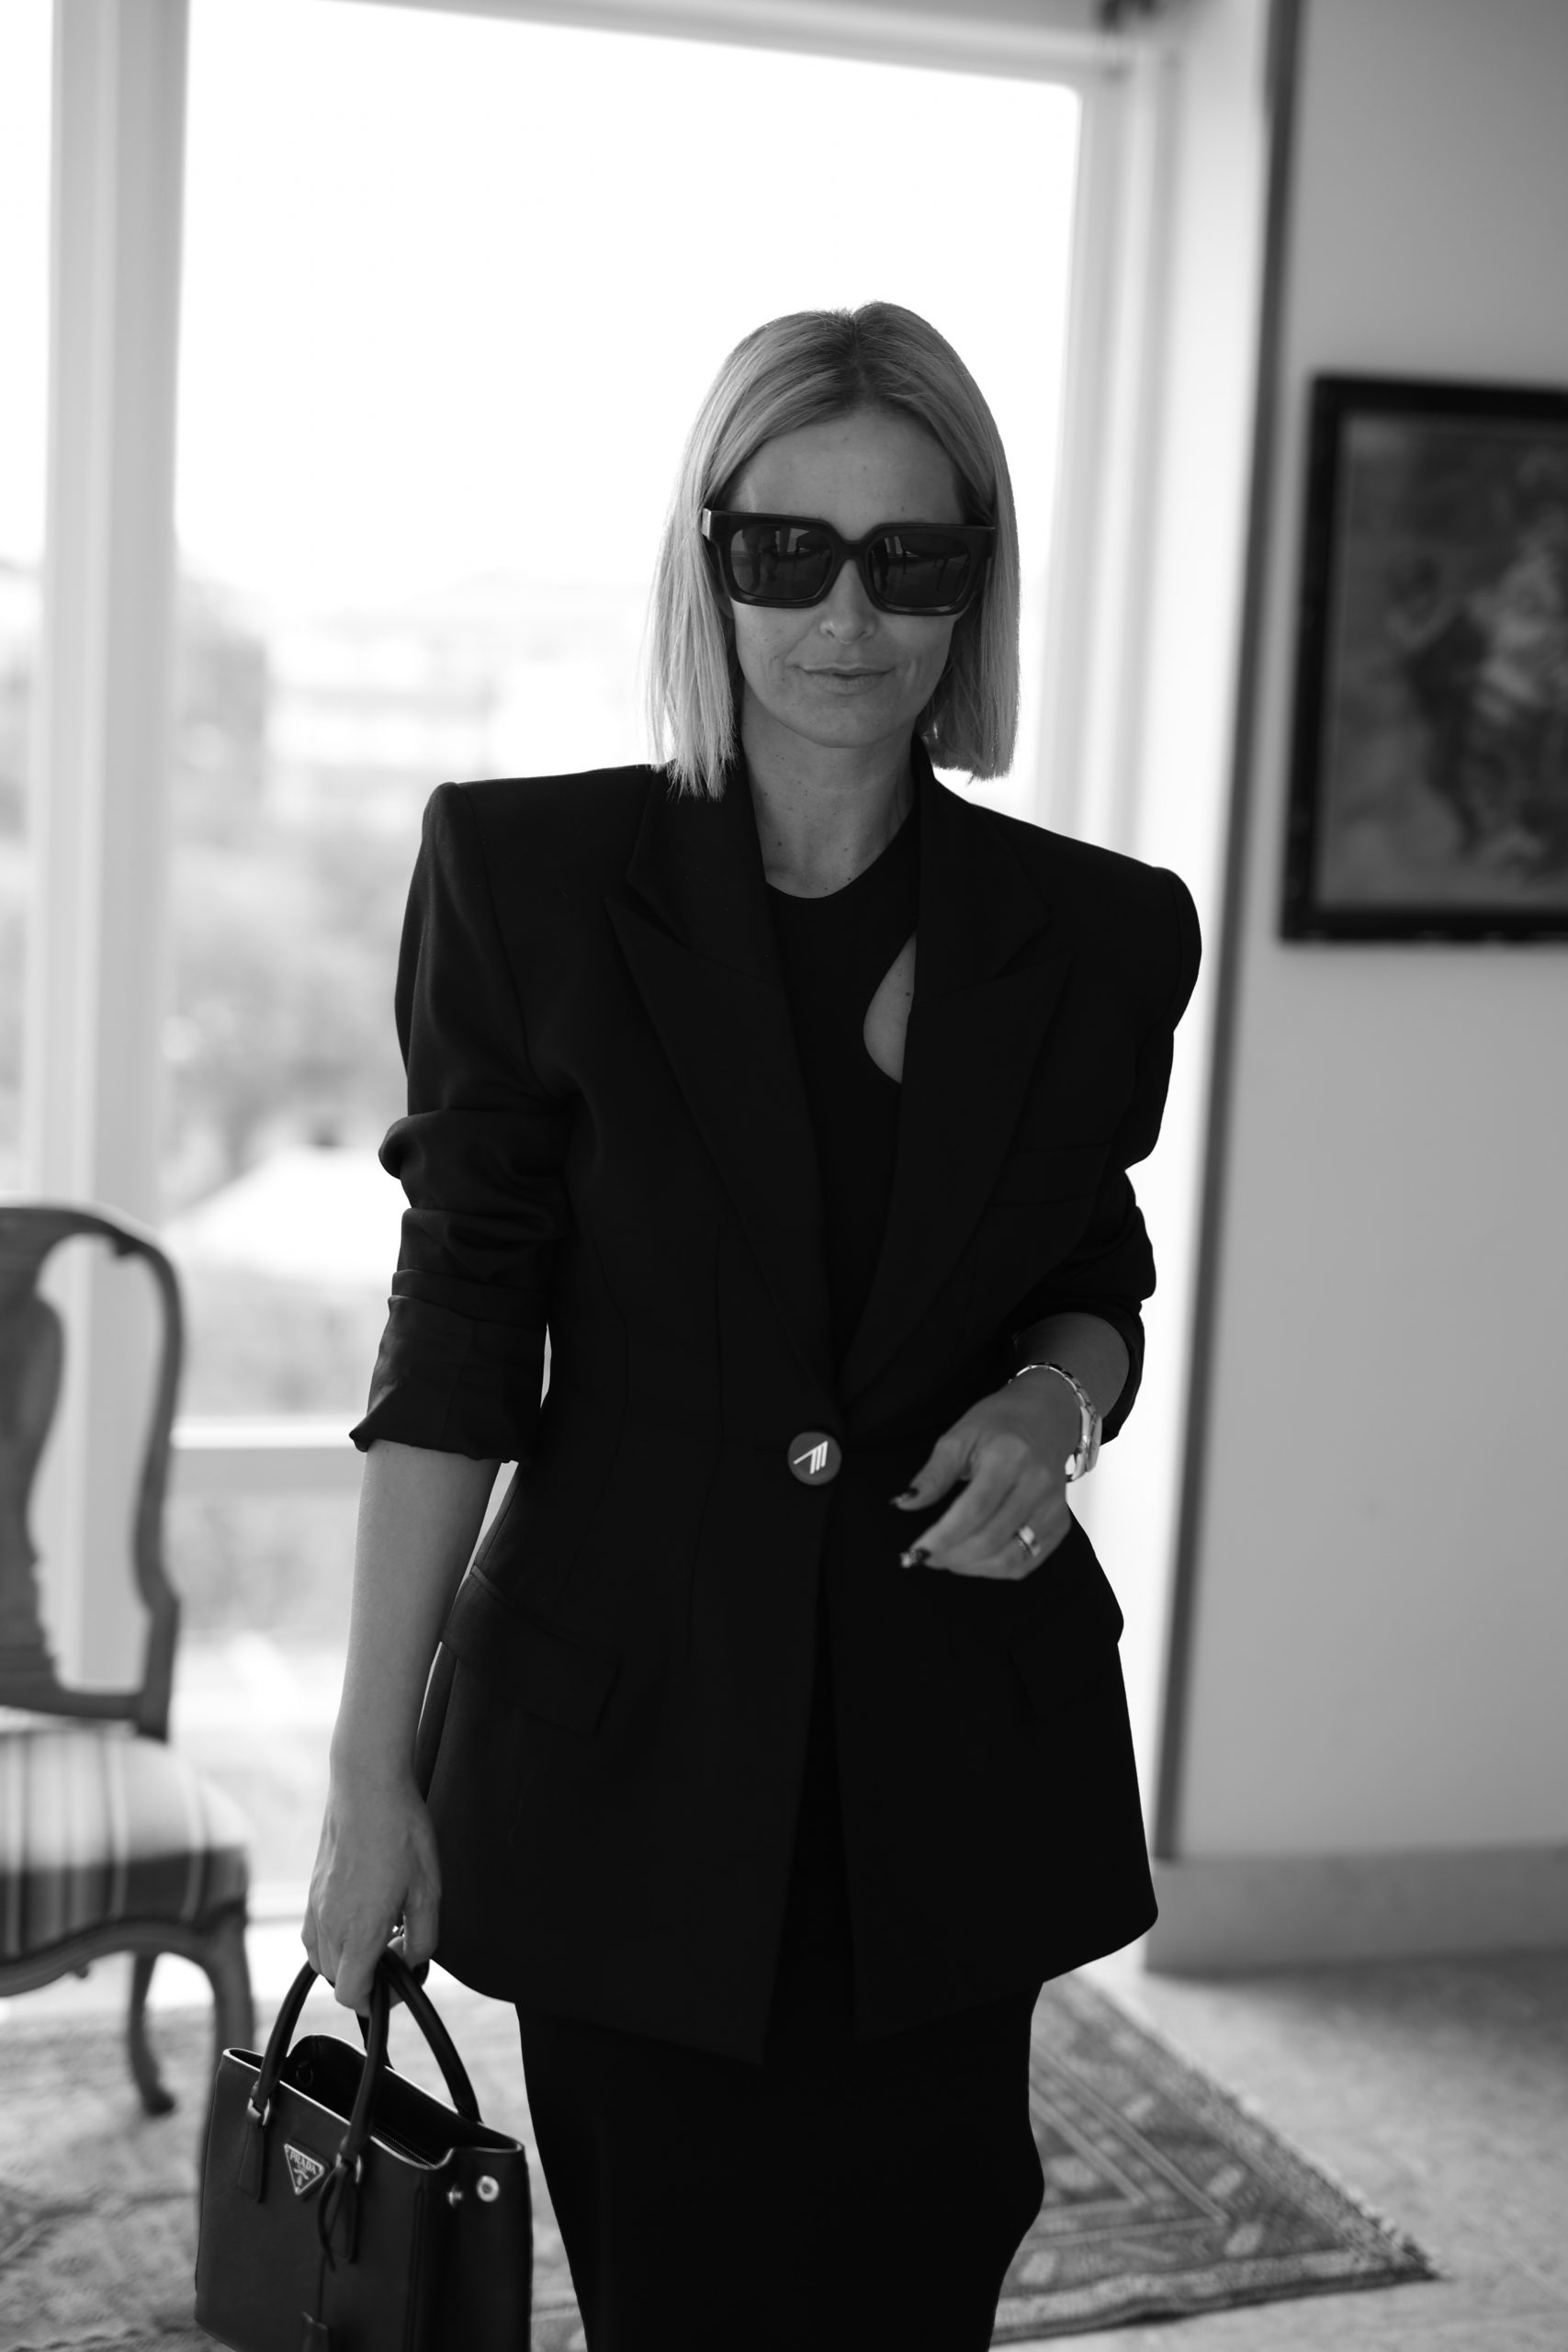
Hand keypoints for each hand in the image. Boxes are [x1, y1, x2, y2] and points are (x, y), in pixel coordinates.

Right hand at [302, 1767, 441, 2011]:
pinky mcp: (310, 1891)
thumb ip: (423, 1938)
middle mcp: (328, 1925)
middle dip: (368, 1976)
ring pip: (323, 1959)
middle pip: (338, 1980)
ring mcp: (314, 1907)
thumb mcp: (429, 1890)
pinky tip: (360, 1912)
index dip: (378, 2001)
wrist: (366, 1785)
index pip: (351, 1995)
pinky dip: (334, 1939)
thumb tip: (412, 1960)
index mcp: (358, 1931)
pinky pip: (314, 1934)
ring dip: (350, 1958)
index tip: (399, 1982)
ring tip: (381, 1928)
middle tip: (398, 1946)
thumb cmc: (400, 1832)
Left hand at [892, 1370, 1081, 1579]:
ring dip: (972, 1567)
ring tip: (948, 1558)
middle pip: (991, 1538)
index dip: (942, 1538)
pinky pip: (1028, 1561)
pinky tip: (976, 1559)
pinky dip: (997, 1568)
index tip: (916, 1552)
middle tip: (926, 1557)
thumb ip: (933, 1474)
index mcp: (1009, 1458)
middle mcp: (1037, 1484)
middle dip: (952, 1556)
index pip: (973, 1510)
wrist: (1047, 1415)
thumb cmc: (998, 1424)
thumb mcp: (959, 1437)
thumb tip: (905, 1504)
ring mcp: (1053, 1507)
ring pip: (1011, 1558)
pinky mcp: (1060, 1523)